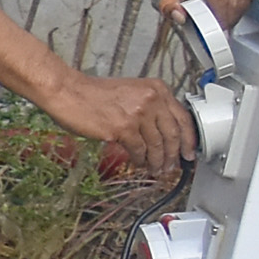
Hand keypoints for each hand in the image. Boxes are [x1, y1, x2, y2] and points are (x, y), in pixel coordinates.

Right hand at [43, 68, 200, 176]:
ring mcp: (138, 114)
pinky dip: (140, 160)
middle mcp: (151, 100)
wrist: (68, 92)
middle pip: (172, 134)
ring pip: (157, 145)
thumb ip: (149, 106)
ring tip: (157, 169)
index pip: (182, 117)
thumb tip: (161, 130)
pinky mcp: (123, 128)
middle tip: (173, 165)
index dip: (189, 138)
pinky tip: (139, 163)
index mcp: (156, 89)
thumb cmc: (93, 93)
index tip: (189, 151)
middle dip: (174, 154)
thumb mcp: (130, 91)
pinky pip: (139, 150)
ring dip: (158, 161)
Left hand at [154, 0, 258, 37]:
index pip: (222, 2)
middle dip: (225, 19)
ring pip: (245, 3)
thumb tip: (179, 17)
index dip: (218, 21)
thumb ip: (170, 4)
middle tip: (211, 21)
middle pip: (235, 5)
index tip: (211, 32)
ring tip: (217, 8)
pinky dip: (241, 4)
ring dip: (233, 13)